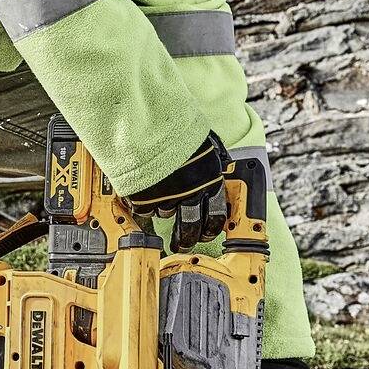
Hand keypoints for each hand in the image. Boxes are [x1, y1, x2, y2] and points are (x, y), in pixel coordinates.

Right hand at [126, 132, 228, 246]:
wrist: (147, 126)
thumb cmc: (177, 130)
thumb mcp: (205, 141)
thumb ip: (214, 156)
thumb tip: (225, 162)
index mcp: (209, 181)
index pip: (216, 215)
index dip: (211, 228)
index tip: (207, 232)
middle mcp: (190, 193)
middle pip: (190, 227)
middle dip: (187, 238)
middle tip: (182, 243)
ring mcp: (166, 198)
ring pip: (166, 215)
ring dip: (164, 209)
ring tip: (159, 196)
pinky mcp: (143, 200)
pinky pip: (145, 209)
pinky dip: (144, 203)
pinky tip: (144, 191)